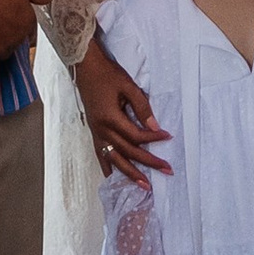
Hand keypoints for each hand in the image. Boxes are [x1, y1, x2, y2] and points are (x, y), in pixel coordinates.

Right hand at [77, 37, 169, 185]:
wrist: (85, 68)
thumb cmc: (107, 75)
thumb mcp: (128, 86)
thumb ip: (142, 107)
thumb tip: (155, 126)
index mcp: (111, 118)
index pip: (136, 135)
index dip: (153, 137)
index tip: (168, 136)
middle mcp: (102, 130)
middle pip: (128, 152)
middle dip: (149, 162)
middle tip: (167, 170)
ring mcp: (96, 133)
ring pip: (114, 159)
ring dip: (130, 173)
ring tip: (145, 186)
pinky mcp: (94, 132)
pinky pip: (100, 155)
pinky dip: (108, 167)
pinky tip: (113, 177)